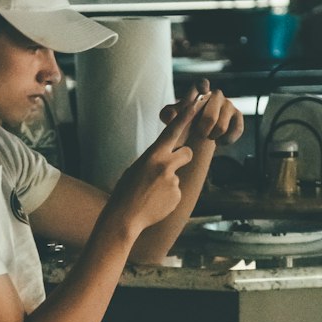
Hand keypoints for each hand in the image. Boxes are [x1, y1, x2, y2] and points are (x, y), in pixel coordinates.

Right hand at [105, 102, 196, 235]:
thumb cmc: (127, 190)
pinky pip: (176, 192)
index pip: (172, 131)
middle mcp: (165, 165)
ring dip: (169, 181)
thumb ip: (155, 159)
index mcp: (152, 155)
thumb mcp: (137, 168)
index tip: (196, 104)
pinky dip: (168, 197)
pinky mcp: (177, 196)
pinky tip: (155, 202)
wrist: (124, 216)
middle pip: (187, 152)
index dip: (186, 116)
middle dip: (183, 156)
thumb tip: (168, 158)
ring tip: (153, 192)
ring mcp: (173, 181)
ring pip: (178, 175)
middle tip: (168, 166)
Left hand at [159, 79, 244, 146]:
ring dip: (212, 136)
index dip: (202, 86)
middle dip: (202, 130)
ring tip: (207, 135)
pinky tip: (219, 140)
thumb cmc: (184, 121)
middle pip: (210, 117)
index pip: (202, 84)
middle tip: (198, 133)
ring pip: (221, 127)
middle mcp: (215, 95)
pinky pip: (236, 130)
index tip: (203, 91)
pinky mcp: (238, 116)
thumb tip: (172, 115)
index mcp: (199, 91)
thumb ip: (168, 115)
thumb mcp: (172, 118)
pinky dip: (226, 139)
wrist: (198, 133)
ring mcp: (228, 104)